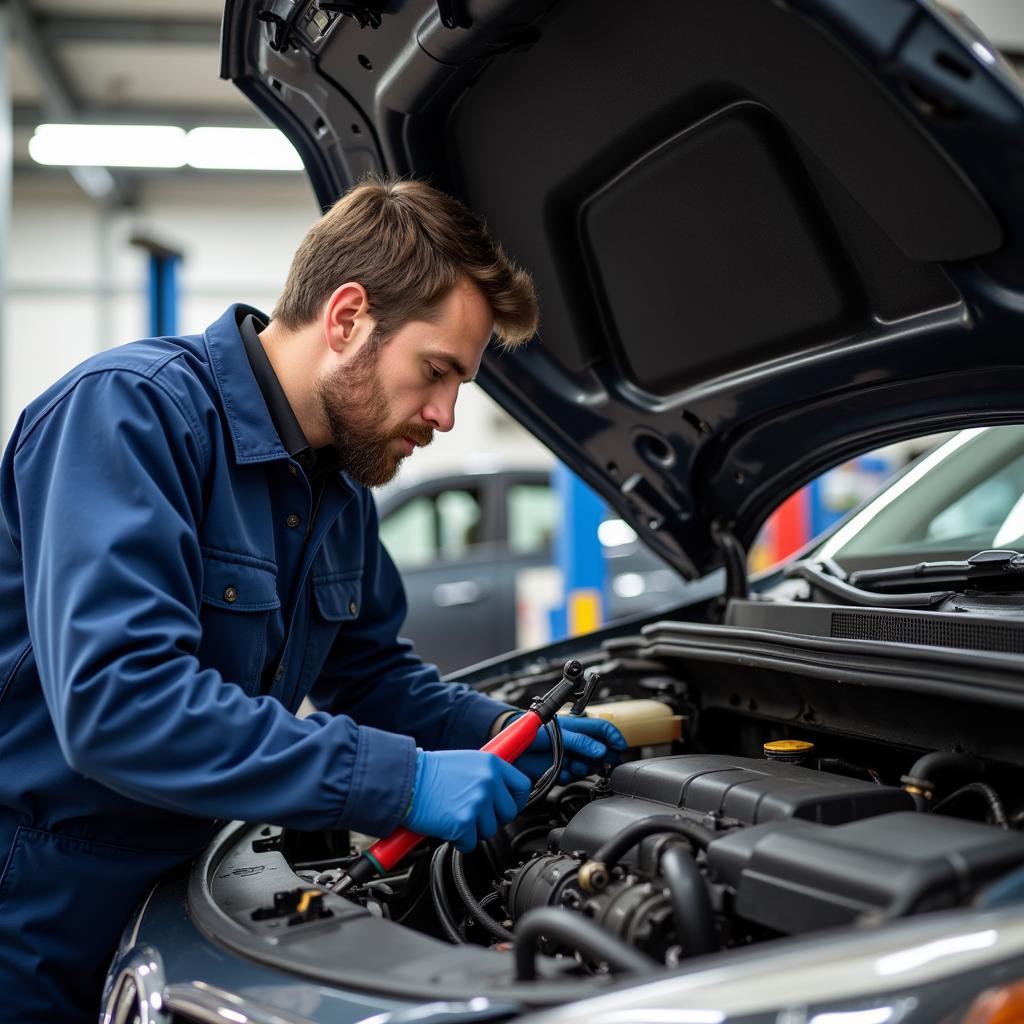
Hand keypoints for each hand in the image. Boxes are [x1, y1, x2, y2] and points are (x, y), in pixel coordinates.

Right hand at [403, 749, 530, 852]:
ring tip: (455, 814)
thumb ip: (488, 775)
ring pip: (489, 831)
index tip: (504, 806)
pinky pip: (470, 844)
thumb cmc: (430, 772)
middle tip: (471, 812)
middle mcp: (488, 782)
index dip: (515, 800)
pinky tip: (447, 825)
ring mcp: (477, 803)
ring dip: (473, 829)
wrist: (406, 780)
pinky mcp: (463, 823)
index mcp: (492, 763)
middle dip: (492, 818)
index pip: (522, 786)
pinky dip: (459, 840)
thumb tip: (504, 792)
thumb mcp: (467, 761)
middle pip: (508, 814)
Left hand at [513, 714, 627, 782]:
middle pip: (600, 752)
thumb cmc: (533, 732)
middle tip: (595, 762)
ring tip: (571, 766)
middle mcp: (577, 742)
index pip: (604, 730)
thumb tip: (600, 750)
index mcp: (579, 727)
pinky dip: (569, 777)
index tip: (620, 748)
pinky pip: (574, 777)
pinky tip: (561, 772)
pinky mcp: (562, 770)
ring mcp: (570, 756)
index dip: (614, 738)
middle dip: (599, 759)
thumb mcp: (559, 732)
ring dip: (582, 769)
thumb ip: (580, 741)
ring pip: (588, 767)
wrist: (513, 748)